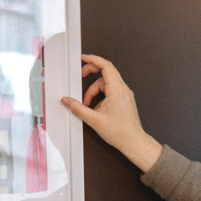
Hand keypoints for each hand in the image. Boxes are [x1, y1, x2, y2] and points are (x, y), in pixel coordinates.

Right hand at [61, 54, 161, 171]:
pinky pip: (110, 91)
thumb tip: (67, 101)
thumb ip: (78, 108)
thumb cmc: (120, 132)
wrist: (133, 142)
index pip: (106, 66)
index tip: (83, 58)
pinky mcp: (124, 100)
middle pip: (106, 72)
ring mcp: (125, 94)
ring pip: (106, 84)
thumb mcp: (94, 120)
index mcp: (117, 90)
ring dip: (94, 91)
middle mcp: (123, 89)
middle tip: (80, 76)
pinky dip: (100, 96)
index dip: (93, 60)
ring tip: (87, 105)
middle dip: (91, 73)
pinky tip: (96, 108)